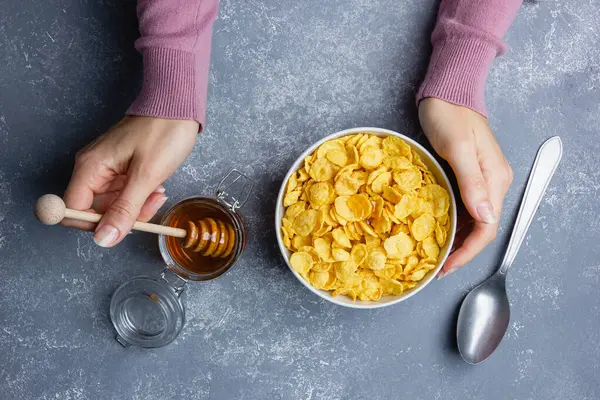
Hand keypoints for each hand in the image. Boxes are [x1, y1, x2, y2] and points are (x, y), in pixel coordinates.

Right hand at [63, 116, 197, 246]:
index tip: (123, 224)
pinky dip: (141, 197)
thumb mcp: (146, 176)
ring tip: (157, 191)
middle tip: (150, 203)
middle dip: (124, 216)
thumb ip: (124, 209)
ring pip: (113, 206)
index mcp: (90, 168)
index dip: (95, 225)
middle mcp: (93, 170)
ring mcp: (107, 171)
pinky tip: (156, 187)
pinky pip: (125, 195)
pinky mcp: (121, 171)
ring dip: (137, 207)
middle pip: (95, 211)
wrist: (178, 107)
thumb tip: (104, 238)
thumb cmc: (163, 132)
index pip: (73, 211)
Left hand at [418, 98, 512, 277]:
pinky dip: (452, 224)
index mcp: (495, 179)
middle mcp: (494, 183)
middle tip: (436, 266)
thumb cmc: (449, 116)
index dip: (468, 251)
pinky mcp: (469, 176)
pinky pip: (464, 208)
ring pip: (473, 221)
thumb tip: (485, 217)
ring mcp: (482, 180)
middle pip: (482, 228)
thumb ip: (471, 183)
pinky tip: (436, 232)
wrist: (447, 94)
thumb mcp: (456, 148)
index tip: (447, 266)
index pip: (487, 227)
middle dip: (461, 251)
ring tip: (434, 255)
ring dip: (456, 240)